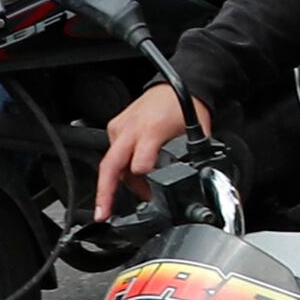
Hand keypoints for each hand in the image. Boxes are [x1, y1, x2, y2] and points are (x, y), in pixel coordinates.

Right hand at [93, 83, 201, 218]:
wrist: (176, 85)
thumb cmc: (186, 107)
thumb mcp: (196, 136)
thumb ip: (192, 160)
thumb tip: (195, 182)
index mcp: (152, 130)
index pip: (139, 165)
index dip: (145, 183)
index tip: (150, 195)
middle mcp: (132, 128)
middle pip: (110, 166)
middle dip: (105, 192)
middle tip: (103, 213)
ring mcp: (120, 127)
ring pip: (111, 163)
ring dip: (120, 182)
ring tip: (141, 193)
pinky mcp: (115, 126)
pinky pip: (113, 153)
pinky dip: (120, 168)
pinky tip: (133, 175)